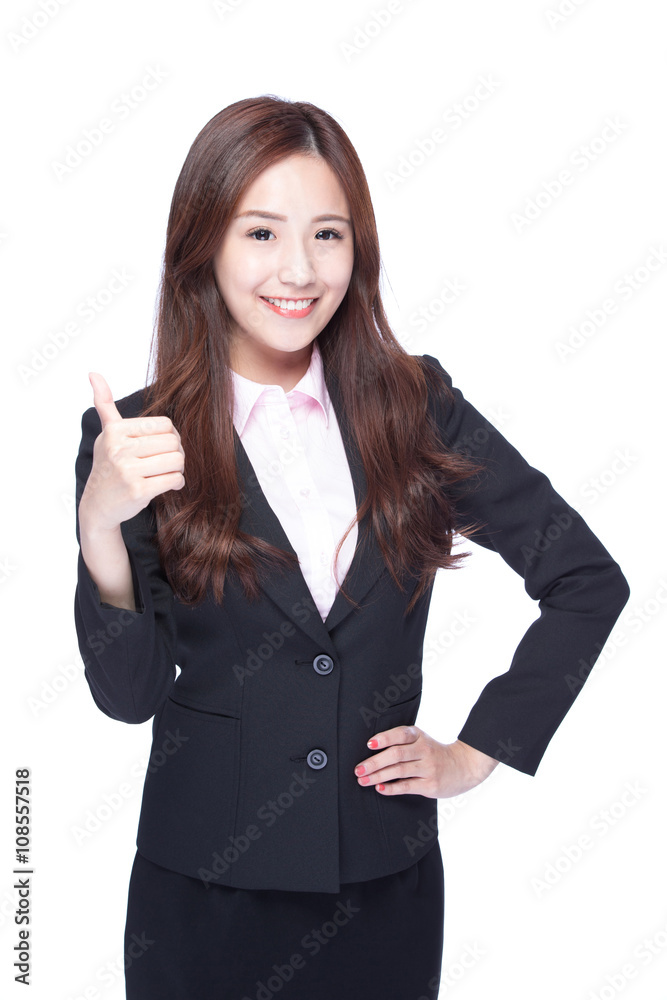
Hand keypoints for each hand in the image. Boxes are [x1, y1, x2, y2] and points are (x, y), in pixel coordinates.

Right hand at [79, 372, 185, 531]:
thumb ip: (104, 405)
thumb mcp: (105, 433)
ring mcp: (128, 471)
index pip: (165, 425)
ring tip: (168, 471)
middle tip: (168, 461)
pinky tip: (168, 484)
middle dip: (177, 453)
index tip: (163, 446)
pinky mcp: (138, 491)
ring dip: (178, 468)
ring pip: (177, 461)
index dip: (171, 436)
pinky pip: (175, 479)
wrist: (98, 505)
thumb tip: (93, 373)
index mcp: (116, 431)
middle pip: (173, 443)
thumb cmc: (108, 466)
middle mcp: (120, 449)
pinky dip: (177, 483)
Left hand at [354, 728, 498, 798]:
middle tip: (358, 769)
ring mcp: (428, 767)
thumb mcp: (422, 740)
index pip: (400, 734)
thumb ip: (403, 742)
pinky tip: (380, 789)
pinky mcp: (430, 785)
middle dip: (374, 762)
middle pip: (396, 754)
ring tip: (363, 780)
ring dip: (378, 776)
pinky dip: (392, 788)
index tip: (369, 745)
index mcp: (419, 736)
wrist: (465, 766)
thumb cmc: (436, 753)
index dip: (384, 738)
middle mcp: (424, 750)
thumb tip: (372, 748)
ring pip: (399, 771)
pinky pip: (407, 786)